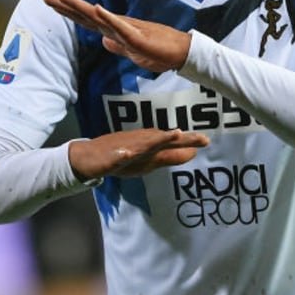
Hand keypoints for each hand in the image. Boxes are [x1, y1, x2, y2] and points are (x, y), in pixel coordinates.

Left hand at [44, 0, 190, 72]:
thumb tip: (103, 41)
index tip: (52, 3)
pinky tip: (97, 8)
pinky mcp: (138, 36)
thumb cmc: (160, 51)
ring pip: (99, 16)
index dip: (69, 12)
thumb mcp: (132, 52)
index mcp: (115, 31)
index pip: (87, 20)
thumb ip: (117, 46)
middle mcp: (118, 26)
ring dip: (80, 6)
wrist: (181, 53)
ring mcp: (127, 29)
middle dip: (66, 6)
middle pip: (87, 15)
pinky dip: (108, 17)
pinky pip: (120, 26)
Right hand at [69, 128, 209, 180]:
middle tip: (200, 138)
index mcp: (152, 148)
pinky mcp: (111, 158)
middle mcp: (142, 146)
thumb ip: (169, 156)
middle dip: (181, 139)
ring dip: (157, 141)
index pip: (173, 146)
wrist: (89, 156)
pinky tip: (127, 153)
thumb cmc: (121, 155)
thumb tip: (191, 154)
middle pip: (164, 141)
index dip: (188, 143)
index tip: (206, 141)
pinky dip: (123, 155)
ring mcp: (126, 150)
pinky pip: (117, 157)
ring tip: (173, 135)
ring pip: (143, 145)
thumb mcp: (148, 159)